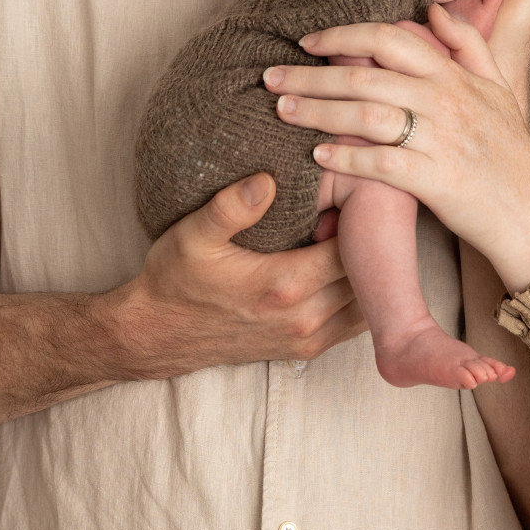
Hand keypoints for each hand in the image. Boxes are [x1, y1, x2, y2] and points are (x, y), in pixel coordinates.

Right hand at [106, 174, 365, 376]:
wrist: (155, 335)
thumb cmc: (174, 280)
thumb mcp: (192, 235)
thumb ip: (230, 206)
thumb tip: (268, 179)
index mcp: (283, 285)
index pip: (353, 248)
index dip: (362, 217)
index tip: (356, 192)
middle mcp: (303, 318)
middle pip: (371, 276)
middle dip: (374, 242)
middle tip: (367, 209)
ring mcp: (307, 339)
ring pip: (370, 304)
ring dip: (373, 272)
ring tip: (360, 237)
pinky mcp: (305, 350)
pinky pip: (355, 324)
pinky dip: (364, 297)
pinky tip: (349, 268)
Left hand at [265, 16, 529, 291]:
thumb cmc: (511, 154)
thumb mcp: (499, 89)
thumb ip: (468, 45)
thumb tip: (431, 10)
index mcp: (454, 76)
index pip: (391, 39)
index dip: (344, 35)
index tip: (308, 42)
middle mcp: (445, 100)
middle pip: (366, 76)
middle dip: (312, 75)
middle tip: (272, 77)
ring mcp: (440, 139)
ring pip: (365, 115)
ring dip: (317, 111)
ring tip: (283, 111)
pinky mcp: (435, 180)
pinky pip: (380, 164)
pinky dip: (346, 158)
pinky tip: (317, 155)